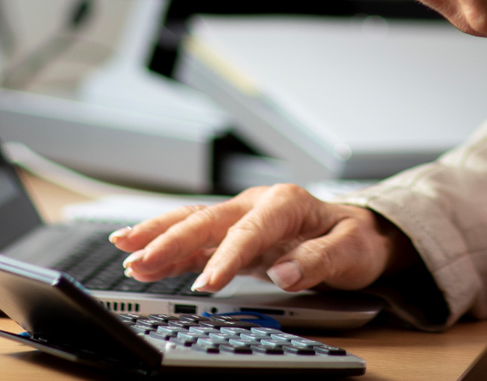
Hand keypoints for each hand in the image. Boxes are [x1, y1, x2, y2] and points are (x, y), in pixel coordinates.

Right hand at [108, 184, 412, 291]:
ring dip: (159, 238)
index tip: (206, 284)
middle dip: (171, 241)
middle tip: (139, 262)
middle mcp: (257, 204)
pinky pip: (196, 238)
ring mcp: (242, 217)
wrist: (361, 232)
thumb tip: (286, 274)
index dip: (225, 257)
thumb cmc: (356, 238)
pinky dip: (167, 246)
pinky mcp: (233, 234)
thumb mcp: (351, 250)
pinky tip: (140, 255)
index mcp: (286, 203)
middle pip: (208, 220)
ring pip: (193, 223)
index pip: (249, 231)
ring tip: (125, 253)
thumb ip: (319, 260)